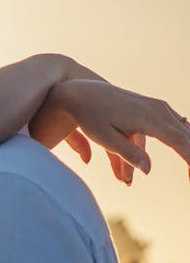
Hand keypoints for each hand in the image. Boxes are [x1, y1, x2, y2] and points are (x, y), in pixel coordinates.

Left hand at [50, 79, 189, 182]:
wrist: (84, 92)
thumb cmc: (91, 117)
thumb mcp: (104, 138)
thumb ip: (127, 154)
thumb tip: (147, 170)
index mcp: (148, 118)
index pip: (178, 141)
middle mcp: (159, 110)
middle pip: (186, 136)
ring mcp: (159, 106)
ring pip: (184, 129)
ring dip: (188, 148)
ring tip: (189, 170)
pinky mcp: (156, 107)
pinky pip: (177, 124)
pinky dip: (183, 139)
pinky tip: (185, 151)